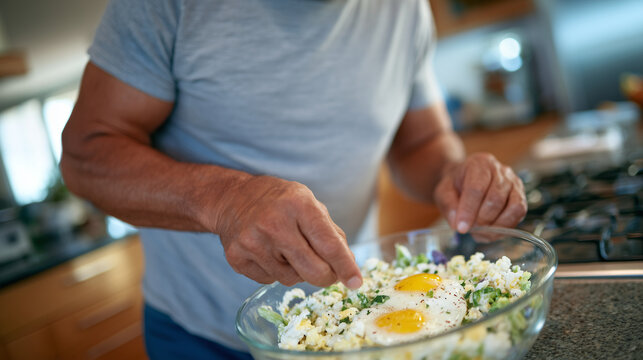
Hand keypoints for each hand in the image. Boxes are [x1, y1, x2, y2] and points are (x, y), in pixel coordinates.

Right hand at [208, 175, 362, 288]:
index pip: (329, 245)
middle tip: (328, 273)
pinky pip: (270, 280)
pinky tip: (270, 253)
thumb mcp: (309, 203)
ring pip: (292, 279)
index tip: (356, 282)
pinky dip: (276, 272)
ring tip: (289, 250)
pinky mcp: (237, 258)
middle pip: (314, 270)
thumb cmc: (279, 201)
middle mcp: (274, 224)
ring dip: (298, 271)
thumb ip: (330, 233)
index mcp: (298, 204)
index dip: (346, 267)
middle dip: (326, 277)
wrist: (232, 198)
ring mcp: (253, 243)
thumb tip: (348, 265)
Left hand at [434, 153, 526, 232]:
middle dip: (481, 220)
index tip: (461, 227)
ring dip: (495, 225)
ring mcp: (514, 182)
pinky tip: (491, 230)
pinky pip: (519, 213)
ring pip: (512, 207)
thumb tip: (458, 224)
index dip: (468, 210)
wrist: (465, 180)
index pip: (476, 188)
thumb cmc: (455, 186)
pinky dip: (505, 226)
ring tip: (480, 231)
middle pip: (495, 199)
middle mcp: (501, 170)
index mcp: (479, 163)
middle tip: (470, 229)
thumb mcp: (443, 192)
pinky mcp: (520, 196)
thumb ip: (448, 206)